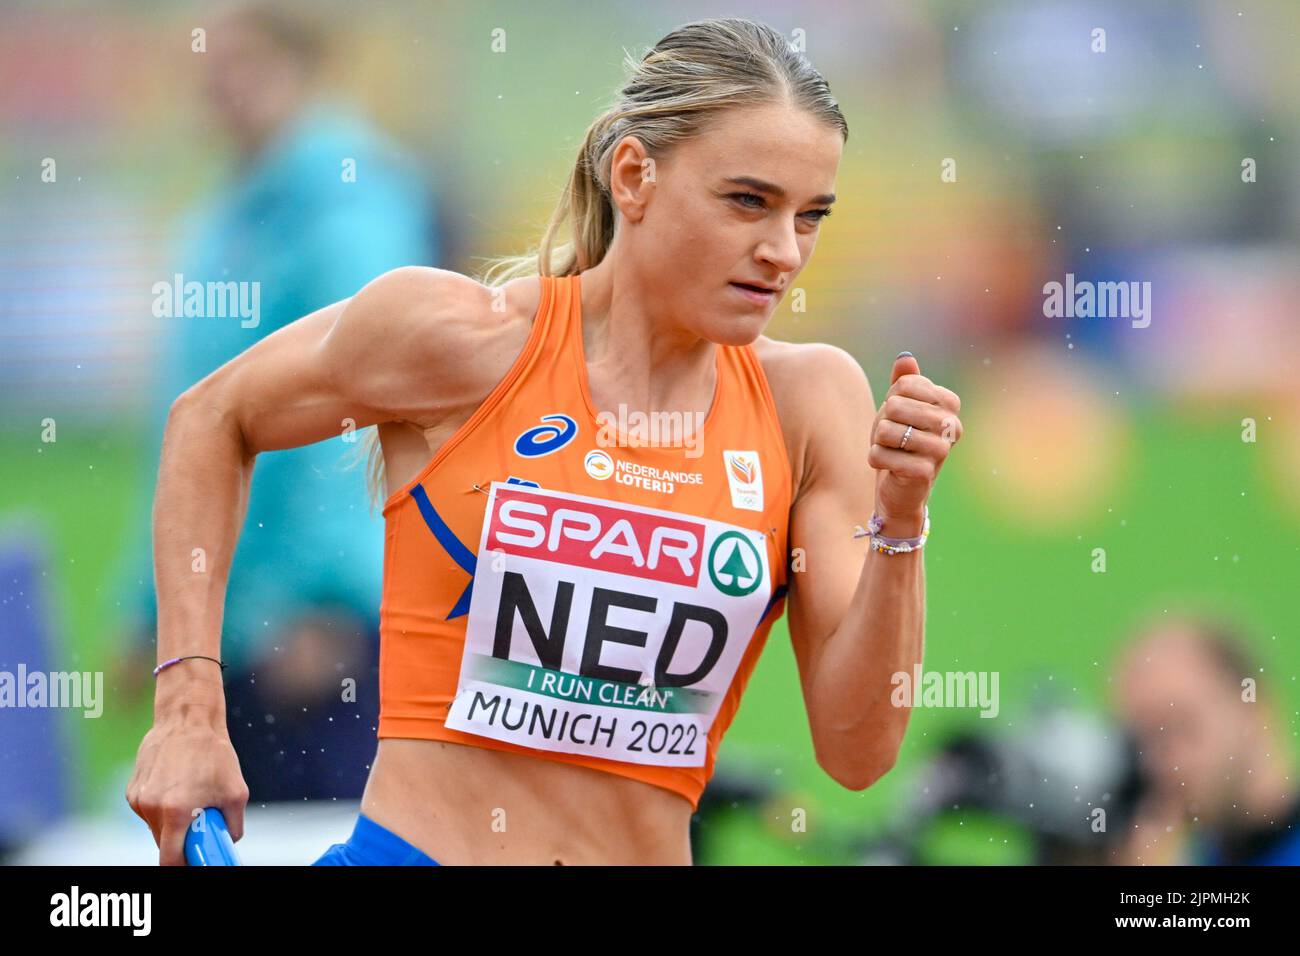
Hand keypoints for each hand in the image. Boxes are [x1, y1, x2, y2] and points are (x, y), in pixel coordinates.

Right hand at [125, 695, 248, 865]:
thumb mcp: (237, 792)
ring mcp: (138, 799)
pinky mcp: (131, 790)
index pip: (170, 860)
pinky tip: (176, 786)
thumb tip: (226, 843)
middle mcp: (151, 808)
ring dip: (172, 823)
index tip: (195, 861)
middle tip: (200, 827)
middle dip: (181, 842)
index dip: (183, 865)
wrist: (187, 720)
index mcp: (176, 812)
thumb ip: (232, 826)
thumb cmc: (214, 754)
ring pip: (155, 828)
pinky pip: (148, 812)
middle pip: (163, 845)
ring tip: (190, 796)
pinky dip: (162, 808)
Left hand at [867, 351, 962, 530]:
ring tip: (890, 449)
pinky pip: (881, 455)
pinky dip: (875, 458)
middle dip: (883, 420)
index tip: (901, 416)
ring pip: (886, 430)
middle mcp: (951, 425)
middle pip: (895, 405)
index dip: (892, 398)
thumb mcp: (899, 406)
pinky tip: (887, 465)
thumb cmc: (901, 440)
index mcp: (949, 404)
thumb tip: (905, 357)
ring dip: (878, 441)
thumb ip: (904, 380)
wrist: (900, 486)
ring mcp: (941, 450)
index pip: (906, 384)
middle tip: (893, 435)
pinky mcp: (924, 473)